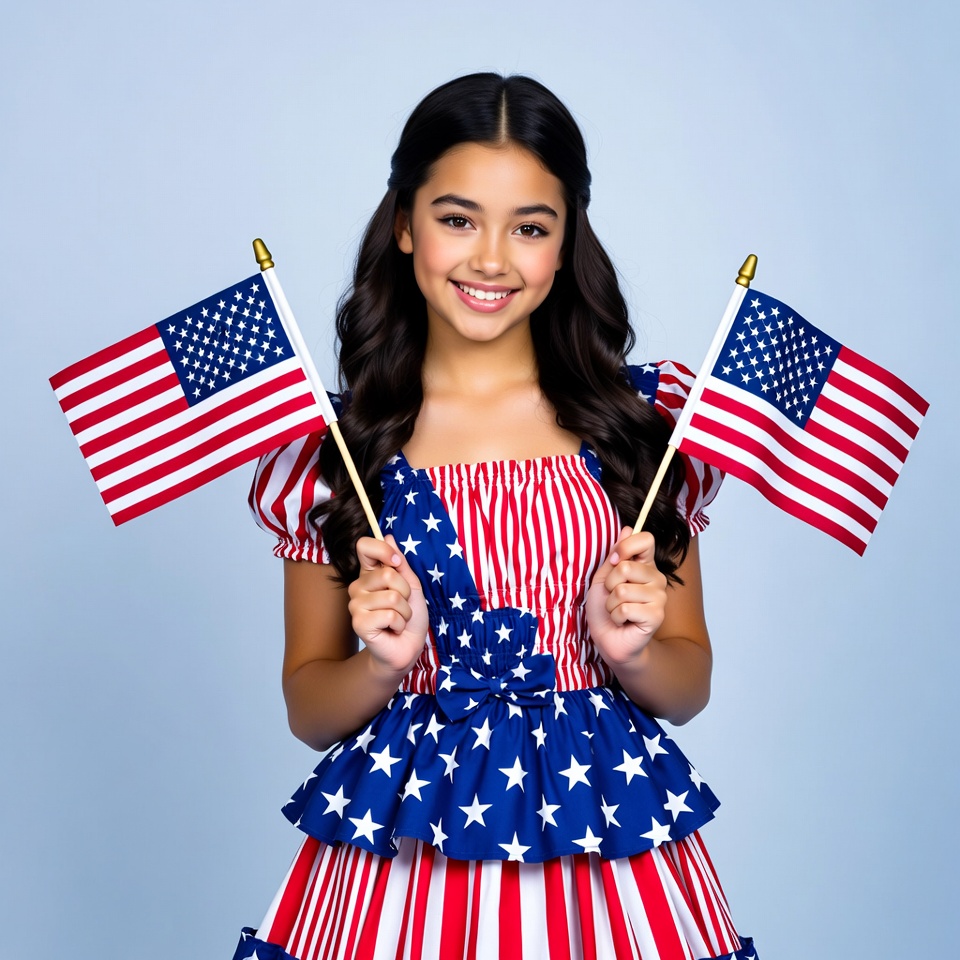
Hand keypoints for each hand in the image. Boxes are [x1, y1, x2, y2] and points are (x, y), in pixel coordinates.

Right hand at [348, 536, 428, 677]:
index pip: (364, 546)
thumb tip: (387, 535)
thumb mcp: (411, 585)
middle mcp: (358, 586)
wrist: (407, 647)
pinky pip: (389, 614)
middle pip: (387, 573)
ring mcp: (355, 605)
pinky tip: (394, 629)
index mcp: (369, 574)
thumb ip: (400, 563)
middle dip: (405, 591)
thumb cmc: (409, 616)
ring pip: (392, 596)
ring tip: (399, 619)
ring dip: (405, 611)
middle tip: (402, 605)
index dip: (383, 550)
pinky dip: (400, 623)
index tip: (397, 562)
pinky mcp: (358, 623)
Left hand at [585, 528, 667, 668]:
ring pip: (622, 590)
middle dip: (609, 585)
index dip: (624, 548)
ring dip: (611, 604)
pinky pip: (625, 608)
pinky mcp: (657, 615)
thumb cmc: (605, 609)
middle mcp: (656, 578)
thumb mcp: (603, 577)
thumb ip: (615, 555)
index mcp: (645, 565)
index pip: (645, 539)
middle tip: (613, 596)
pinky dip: (615, 617)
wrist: (609, 639)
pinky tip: (622, 622)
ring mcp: (659, 597)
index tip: (614, 561)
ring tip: (617, 611)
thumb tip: (628, 528)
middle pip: (626, 567)